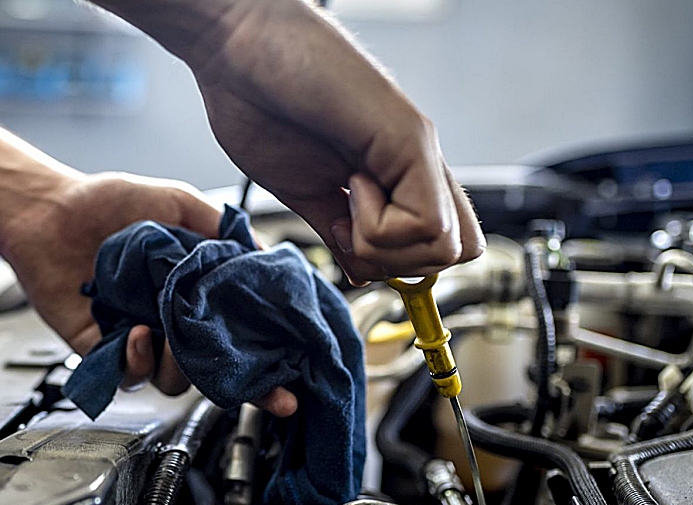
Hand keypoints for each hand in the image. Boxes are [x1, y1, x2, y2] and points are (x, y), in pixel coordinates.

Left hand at [0, 172, 297, 415]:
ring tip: (168, 333)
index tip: (286, 388)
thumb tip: (263, 254)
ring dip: (179, 365)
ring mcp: (138, 338)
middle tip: (229, 357)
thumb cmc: (107, 202)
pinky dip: (137, 360)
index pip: (239, 337)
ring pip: (174, 380)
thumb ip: (220, 229)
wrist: (48, 210)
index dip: (265, 366)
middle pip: (213, 370)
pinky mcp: (102, 350)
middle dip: (229, 378)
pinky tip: (134, 331)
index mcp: (196, 293)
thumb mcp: (177, 202)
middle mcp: (171, 321)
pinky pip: (128, 375)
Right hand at [188, 0, 484, 282]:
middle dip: (398, 263)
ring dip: (385, 244)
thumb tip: (360, 271)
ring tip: (346, 195)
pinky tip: (349, 184)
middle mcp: (415, 161)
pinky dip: (379, 227)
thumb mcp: (300, 189)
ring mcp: (417, 149)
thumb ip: (335, 230)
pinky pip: (426, 223)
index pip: (438, 243)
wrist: (236, 46)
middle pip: (456, 252)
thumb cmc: (255, 100)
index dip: (398, 264)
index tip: (348, 243)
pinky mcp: (410, 138)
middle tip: (349, 225)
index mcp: (390, 173)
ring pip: (446, 247)